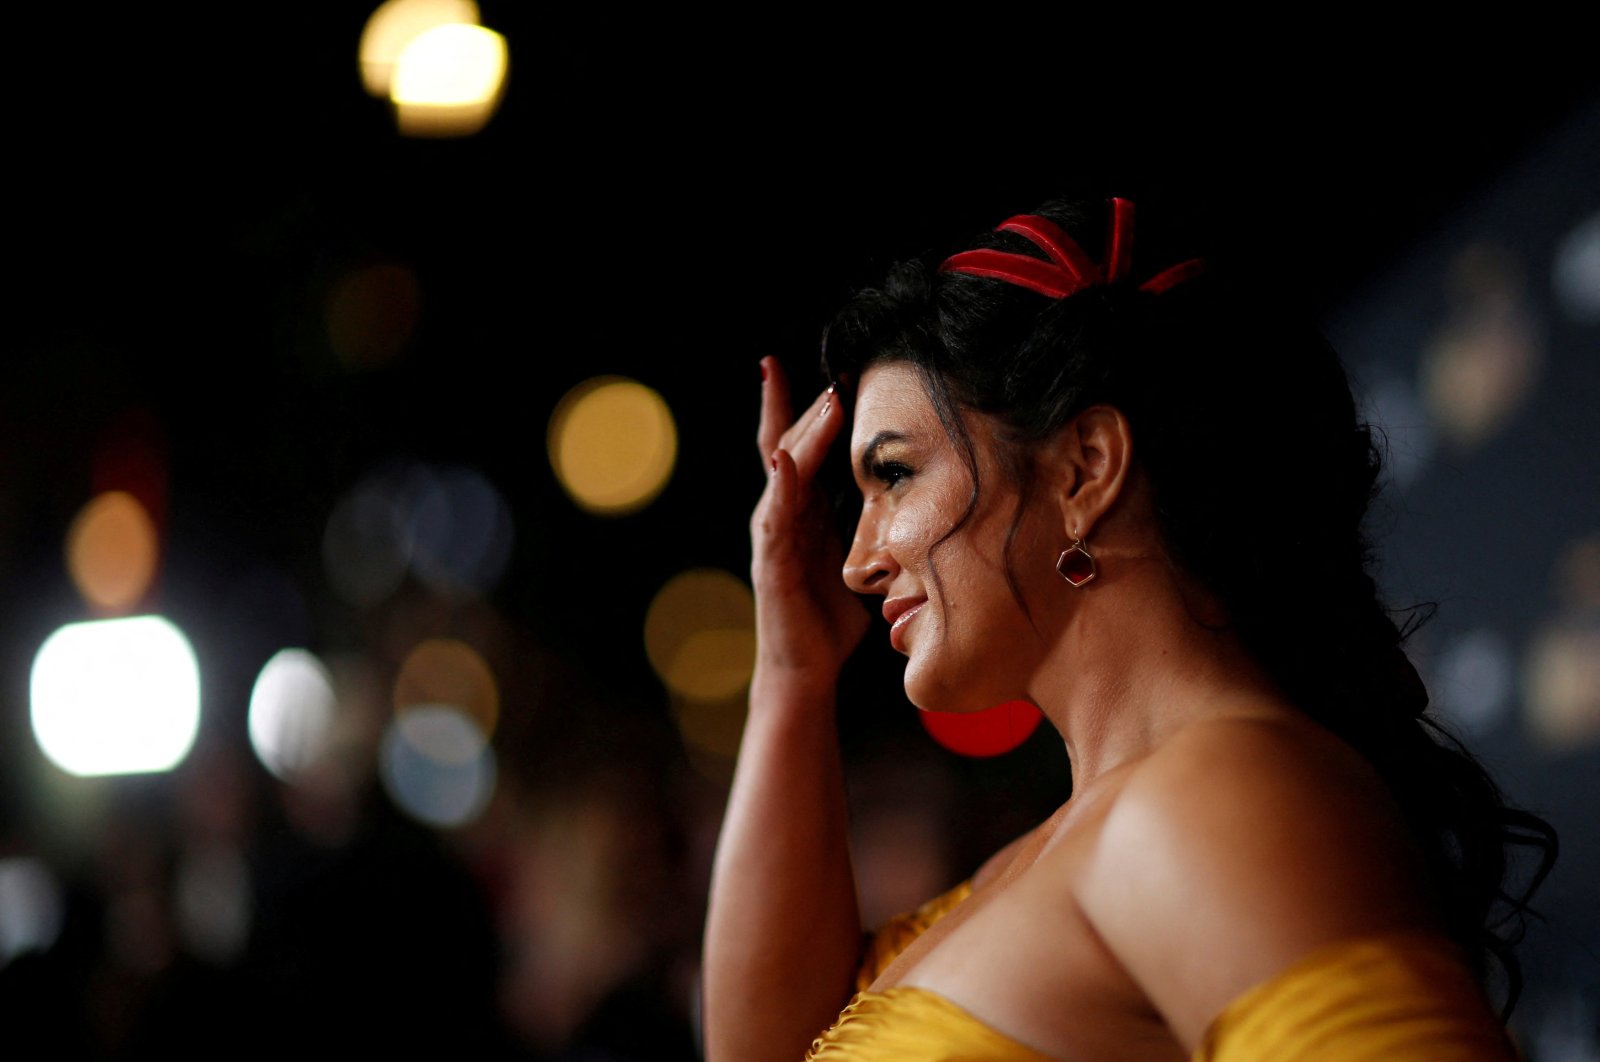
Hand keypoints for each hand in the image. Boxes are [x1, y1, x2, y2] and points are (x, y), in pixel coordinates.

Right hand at [750, 356, 869, 683]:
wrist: (803, 673)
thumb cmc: (828, 624)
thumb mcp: (857, 564)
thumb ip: (871, 532)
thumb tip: (916, 511)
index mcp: (802, 513)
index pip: (802, 449)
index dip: (811, 410)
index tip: (827, 369)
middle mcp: (780, 516)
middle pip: (786, 445)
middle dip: (799, 404)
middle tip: (818, 364)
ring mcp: (771, 537)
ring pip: (782, 470)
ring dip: (803, 432)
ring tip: (826, 398)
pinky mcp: (771, 563)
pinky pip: (774, 517)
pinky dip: (780, 485)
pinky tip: (785, 459)